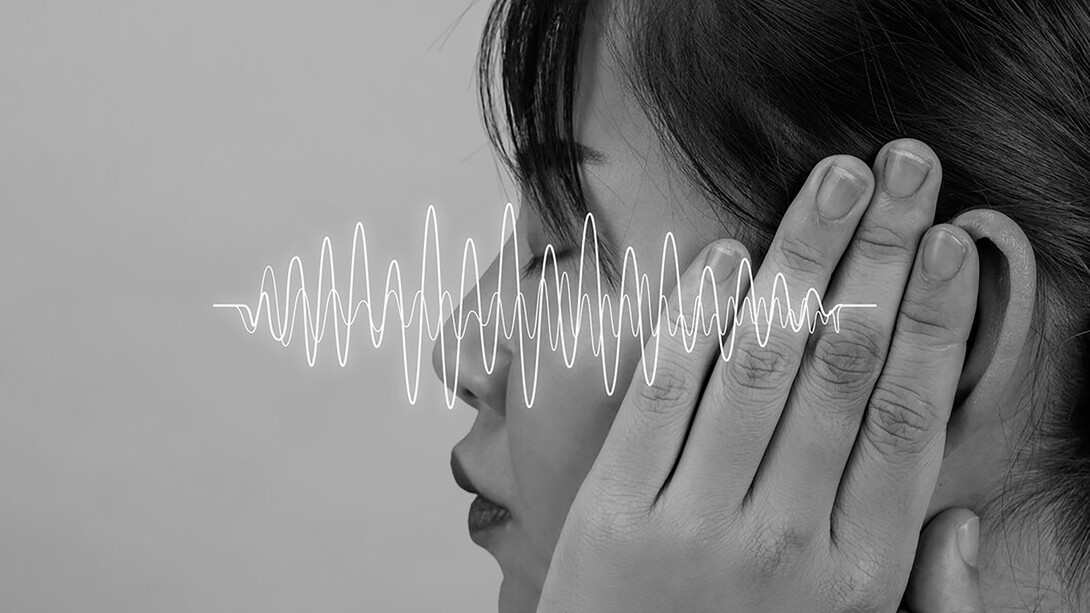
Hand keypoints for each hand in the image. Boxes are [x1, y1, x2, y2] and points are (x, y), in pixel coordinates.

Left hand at [535, 139, 979, 612]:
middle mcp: (784, 537)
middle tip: (907, 169)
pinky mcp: (616, 507)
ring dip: (803, 256)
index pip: (910, 415)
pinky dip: (697, 314)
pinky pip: (664, 390)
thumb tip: (959, 521)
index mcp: (858, 571)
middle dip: (882, 253)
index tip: (952, 241)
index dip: (935, 317)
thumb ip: (922, 599)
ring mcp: (695, 520)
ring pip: (761, 361)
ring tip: (836, 180)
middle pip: (846, 366)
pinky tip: (728, 254)